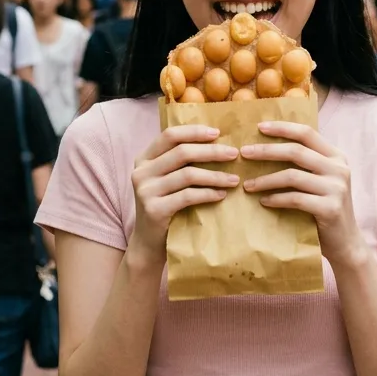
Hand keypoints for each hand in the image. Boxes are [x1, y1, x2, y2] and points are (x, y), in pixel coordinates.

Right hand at [131, 125, 239, 258]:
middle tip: (234, 154)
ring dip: (215, 175)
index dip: (194, 132)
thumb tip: (217, 142)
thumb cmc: (165, 207)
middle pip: (182, 152)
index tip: (218, 133)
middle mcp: (141, 171)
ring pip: (188, 174)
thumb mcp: (167, 180)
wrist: (149, 243)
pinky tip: (222, 195)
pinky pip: (188, 196)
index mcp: (144, 159)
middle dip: (212, 152)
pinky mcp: (154, 209)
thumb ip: (180, 162)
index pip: (170, 135)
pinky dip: (208, 194)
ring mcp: (145, 191)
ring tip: (234, 179)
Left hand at [241, 121, 368, 267]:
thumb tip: (267, 146)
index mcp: (336, 156)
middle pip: (296, 151)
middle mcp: (339, 168)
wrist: (345, 243)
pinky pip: (295, 198)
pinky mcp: (330, 208)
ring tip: (247, 185)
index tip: (259, 127)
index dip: (283, 128)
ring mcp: (337, 188)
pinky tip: (263, 201)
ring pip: (293, 175)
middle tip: (244, 153)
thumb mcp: (320, 180)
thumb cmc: (324, 209)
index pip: (307, 133)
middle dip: (267, 151)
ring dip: (266, 179)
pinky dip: (276, 199)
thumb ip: (305, 164)